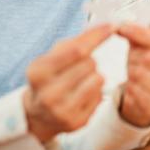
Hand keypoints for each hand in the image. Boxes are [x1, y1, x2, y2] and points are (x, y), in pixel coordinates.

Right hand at [23, 24, 111, 142]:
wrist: (38, 113)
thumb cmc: (49, 76)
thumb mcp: (53, 56)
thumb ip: (77, 41)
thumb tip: (106, 27)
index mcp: (38, 72)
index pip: (77, 50)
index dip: (97, 37)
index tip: (111, 27)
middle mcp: (48, 94)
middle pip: (89, 64)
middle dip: (90, 60)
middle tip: (80, 66)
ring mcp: (61, 111)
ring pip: (98, 80)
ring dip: (95, 75)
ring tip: (81, 80)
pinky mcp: (76, 123)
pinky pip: (100, 97)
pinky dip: (96, 91)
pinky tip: (82, 94)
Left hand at [117, 24, 149, 126]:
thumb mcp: (149, 47)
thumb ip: (139, 35)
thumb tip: (122, 26)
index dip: (142, 34)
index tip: (124, 29)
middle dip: (136, 54)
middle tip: (131, 56)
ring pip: (145, 77)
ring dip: (132, 70)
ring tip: (132, 69)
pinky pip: (140, 96)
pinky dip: (132, 88)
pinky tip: (131, 84)